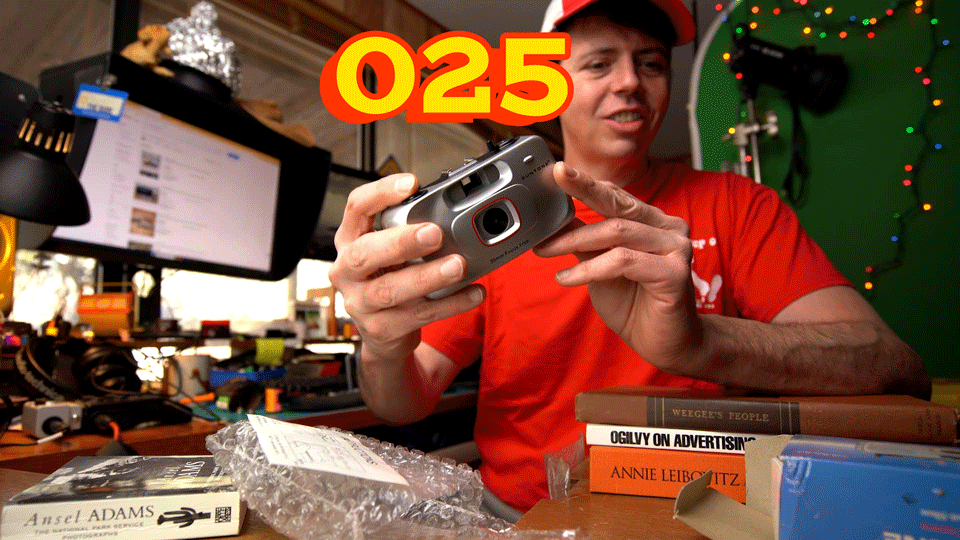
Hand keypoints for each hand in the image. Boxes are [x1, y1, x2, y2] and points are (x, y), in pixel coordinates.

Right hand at [327, 173, 484, 362]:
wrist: (384, 333)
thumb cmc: (391, 279)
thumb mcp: (393, 252)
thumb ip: (412, 232)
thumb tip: (457, 215)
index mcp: (350, 241)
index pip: (356, 208)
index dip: (381, 193)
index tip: (412, 183)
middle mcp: (347, 271)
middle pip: (365, 253)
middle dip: (401, 242)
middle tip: (435, 233)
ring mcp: (360, 303)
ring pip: (391, 290)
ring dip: (427, 276)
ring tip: (458, 265)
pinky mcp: (381, 329)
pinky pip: (418, 315)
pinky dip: (450, 304)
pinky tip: (473, 293)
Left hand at [533, 162, 703, 371]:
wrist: (666, 343)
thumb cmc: (635, 304)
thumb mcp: (599, 267)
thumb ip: (585, 242)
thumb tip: (555, 219)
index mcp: (653, 222)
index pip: (616, 195)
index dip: (586, 183)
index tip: (558, 171)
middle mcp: (669, 229)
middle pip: (618, 205)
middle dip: (581, 192)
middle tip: (554, 181)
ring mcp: (676, 248)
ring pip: (617, 232)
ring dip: (575, 240)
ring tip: (545, 251)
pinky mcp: (675, 273)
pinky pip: (623, 261)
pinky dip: (590, 268)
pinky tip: (566, 278)